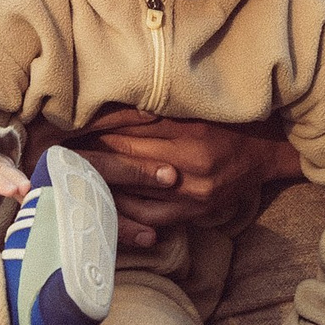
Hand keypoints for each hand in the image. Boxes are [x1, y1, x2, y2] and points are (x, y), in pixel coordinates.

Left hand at [0, 149, 30, 252]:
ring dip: (20, 179)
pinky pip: (14, 167)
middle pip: (0, 169)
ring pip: (9, 167)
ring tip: (31, 191)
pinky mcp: (3, 157)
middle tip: (26, 189)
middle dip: (14, 179)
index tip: (13, 190)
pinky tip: (31, 190)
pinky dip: (22, 179)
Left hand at [69, 107, 300, 247]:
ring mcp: (191, 193)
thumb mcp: (193, 109)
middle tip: (58, 149)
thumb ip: (155, 112)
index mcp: (187, 130)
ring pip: (133, 189)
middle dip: (91, 152)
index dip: (95, 125)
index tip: (67, 124)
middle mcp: (189, 163)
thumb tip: (105, 111)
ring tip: (71, 176)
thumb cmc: (227, 123)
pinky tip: (103, 203)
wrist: (267, 153)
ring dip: (101, 182)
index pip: (129, 127)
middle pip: (126, 157)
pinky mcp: (194, 213)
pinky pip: (149, 215)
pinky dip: (124, 209)